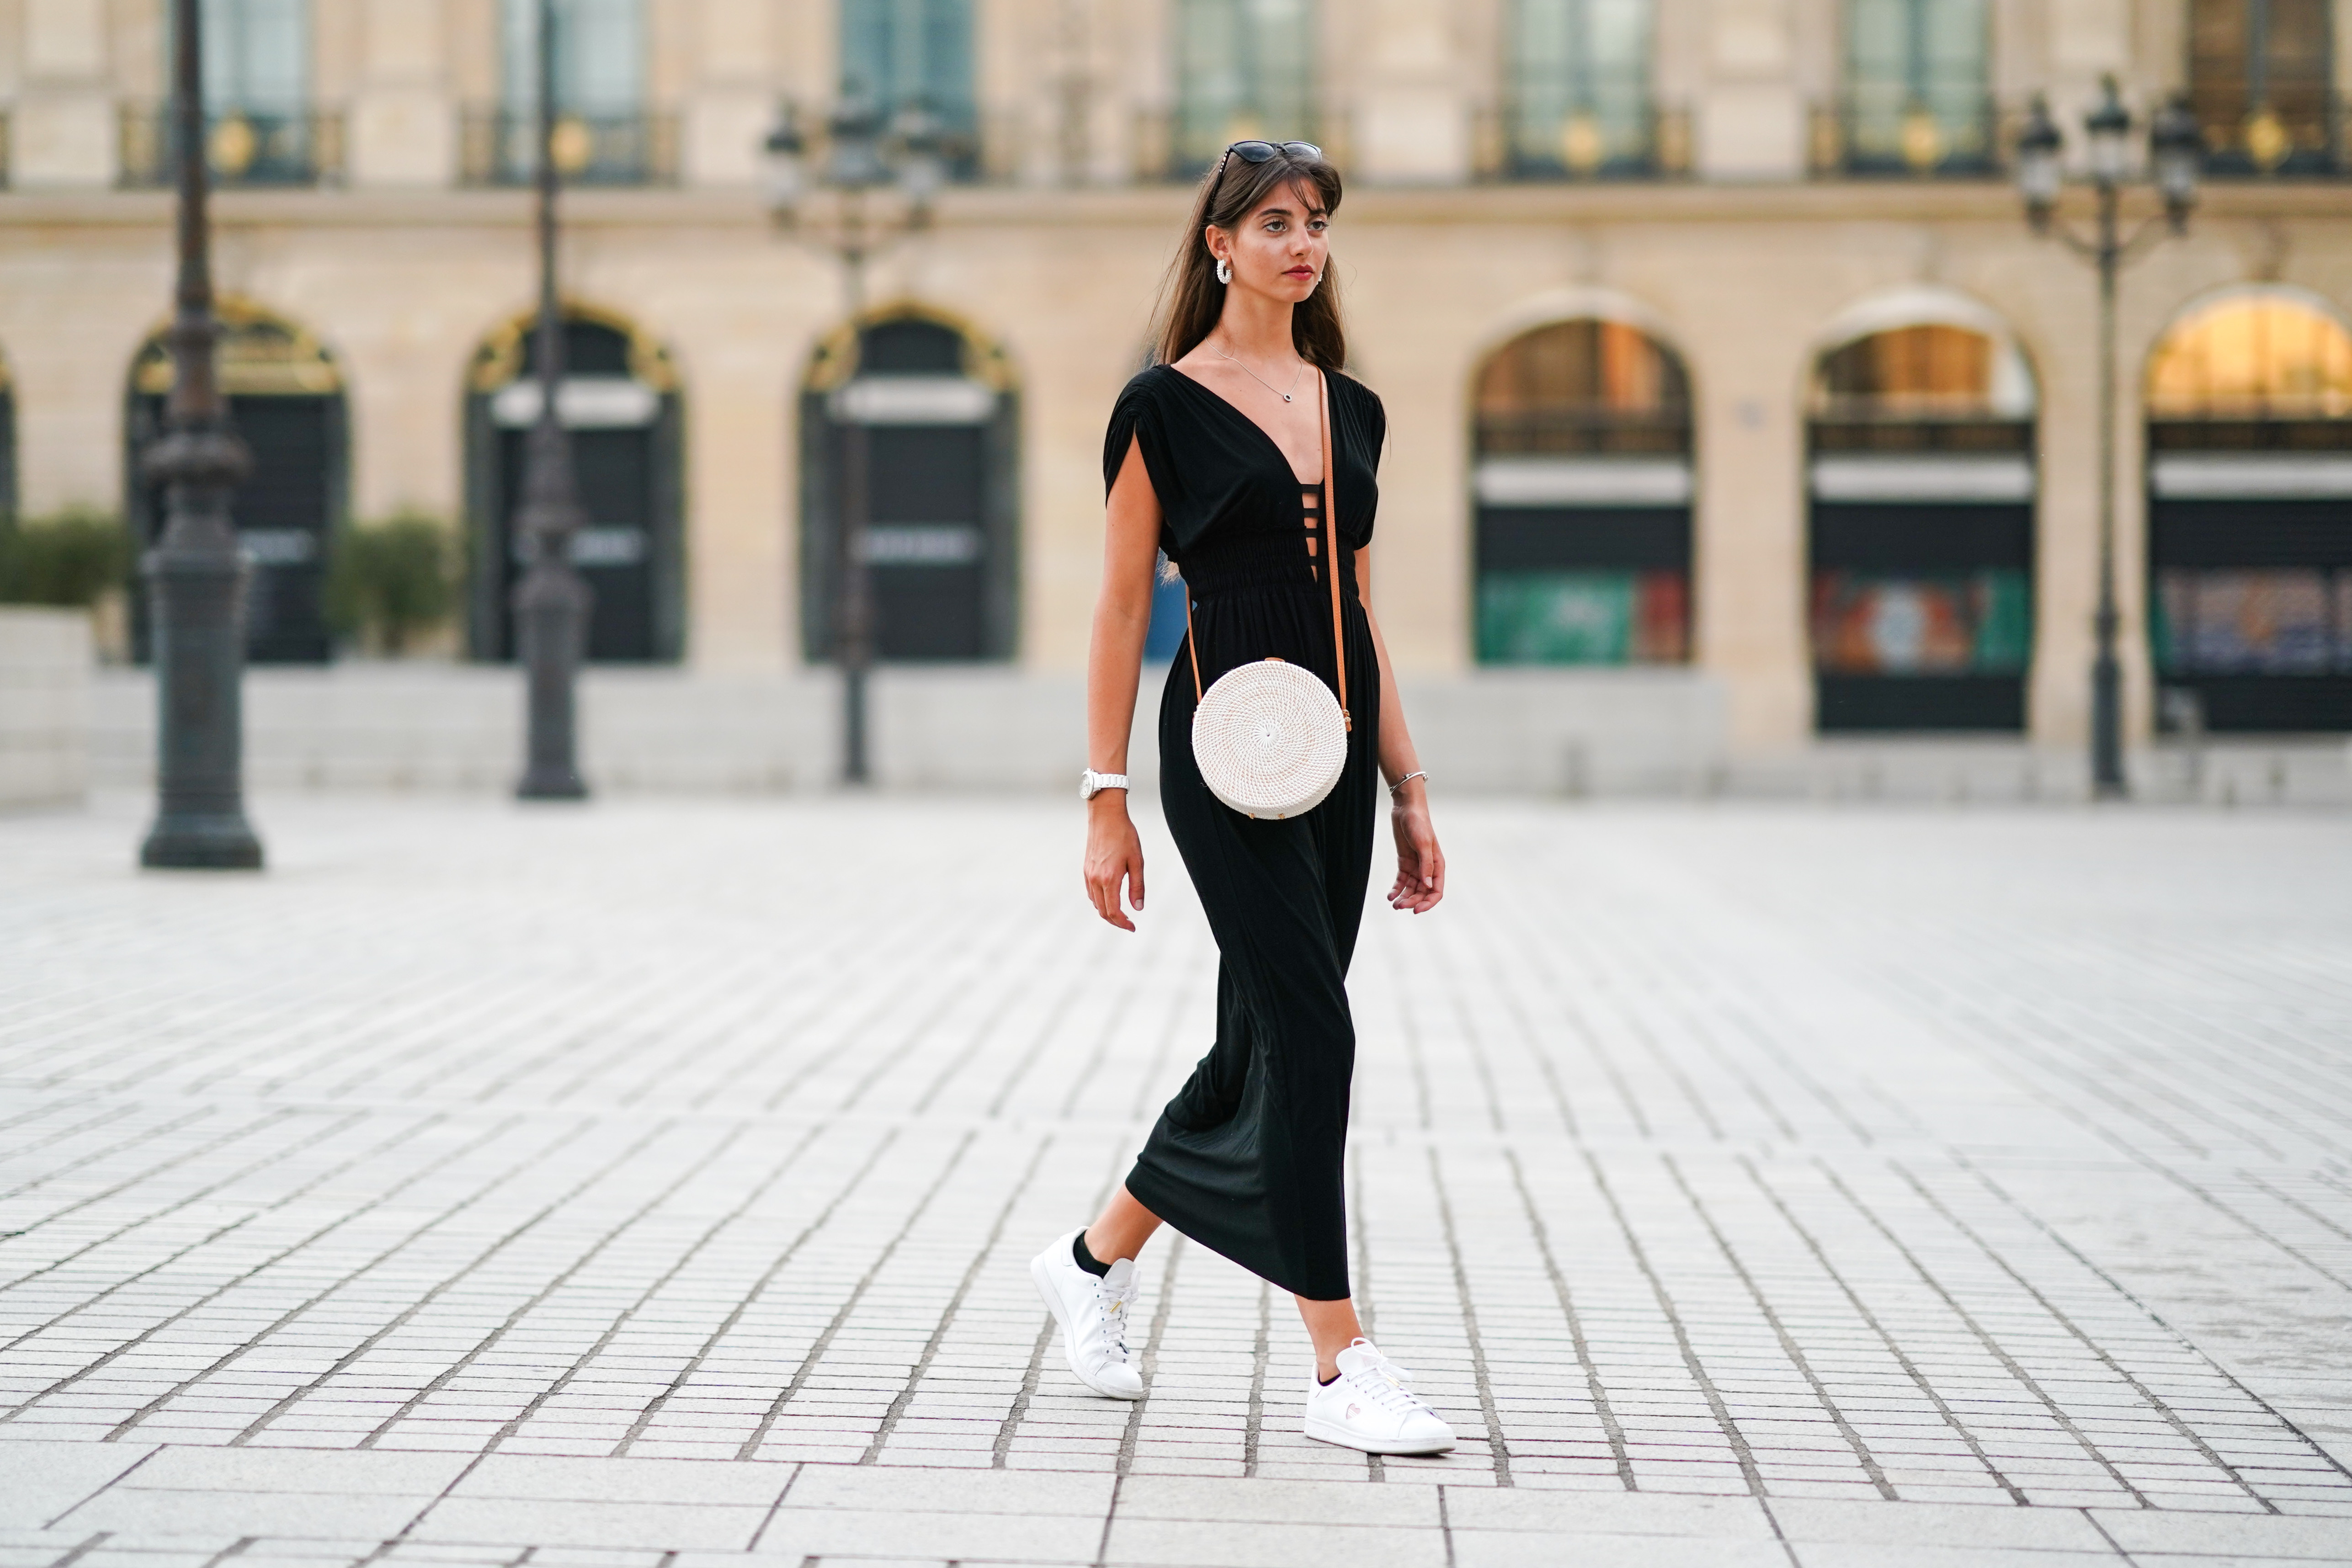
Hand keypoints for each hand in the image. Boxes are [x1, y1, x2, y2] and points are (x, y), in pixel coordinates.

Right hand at [1083, 793, 1145, 930]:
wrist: (1105, 816)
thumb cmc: (1124, 835)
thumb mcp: (1137, 861)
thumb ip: (1137, 886)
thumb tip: (1138, 907)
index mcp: (1109, 878)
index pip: (1114, 911)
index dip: (1123, 923)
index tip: (1133, 927)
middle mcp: (1096, 879)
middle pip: (1103, 911)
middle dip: (1116, 921)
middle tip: (1129, 924)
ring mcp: (1088, 874)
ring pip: (1095, 903)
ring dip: (1107, 912)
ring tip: (1121, 913)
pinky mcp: (1086, 869)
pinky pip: (1091, 893)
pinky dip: (1100, 901)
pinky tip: (1110, 898)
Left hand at [1386, 784, 1443, 913]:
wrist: (1406, 809)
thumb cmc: (1419, 823)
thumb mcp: (1423, 844)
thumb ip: (1426, 865)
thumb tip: (1428, 886)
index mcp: (1437, 866)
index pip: (1436, 891)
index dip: (1427, 903)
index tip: (1415, 910)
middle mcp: (1428, 868)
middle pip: (1422, 892)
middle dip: (1411, 901)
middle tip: (1398, 906)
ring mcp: (1416, 866)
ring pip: (1411, 888)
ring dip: (1403, 897)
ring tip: (1393, 903)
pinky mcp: (1405, 862)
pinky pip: (1402, 880)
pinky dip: (1396, 888)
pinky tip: (1390, 895)